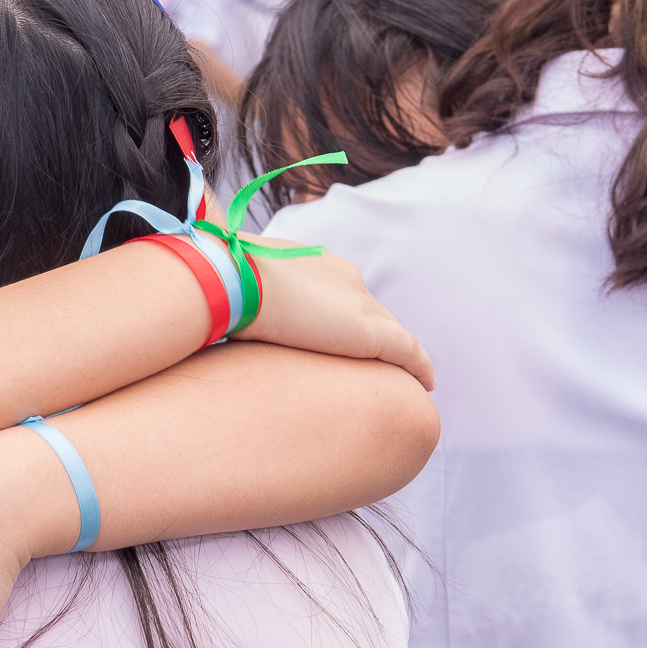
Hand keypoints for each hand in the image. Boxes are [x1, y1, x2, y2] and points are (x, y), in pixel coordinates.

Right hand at [235, 237, 435, 389]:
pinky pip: (410, 353)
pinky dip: (420, 366)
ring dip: (399, 351)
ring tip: (405, 374)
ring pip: (392, 332)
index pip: (341, 293)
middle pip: (371, 311)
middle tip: (374, 358)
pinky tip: (426, 384)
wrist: (234, 277)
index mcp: (315, 263)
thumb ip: (242, 296)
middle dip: (374, 332)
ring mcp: (361, 305)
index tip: (341, 333)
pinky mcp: (371, 333)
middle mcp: (346, 279)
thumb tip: (219, 310)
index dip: (344, 314)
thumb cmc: (223, 279)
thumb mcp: (234, 284)